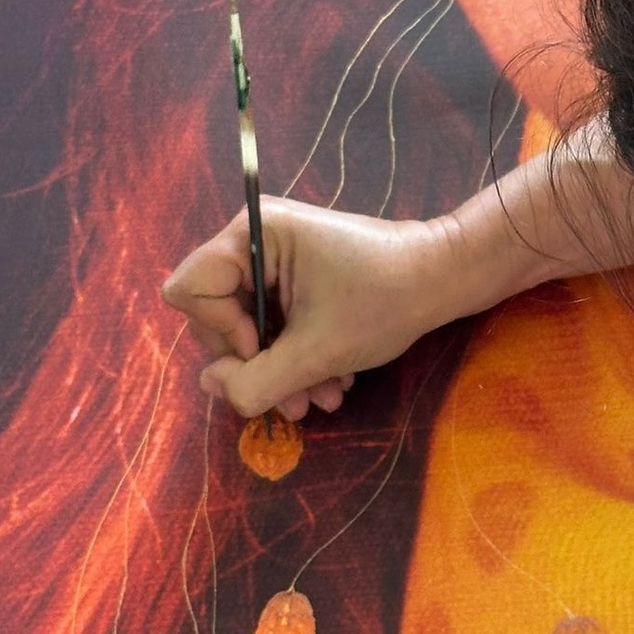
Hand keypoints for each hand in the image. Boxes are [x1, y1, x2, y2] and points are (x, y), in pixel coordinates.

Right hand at [161, 199, 454, 419]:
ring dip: (283, 371)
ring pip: (249, 328)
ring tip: (325, 397)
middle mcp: (256, 238)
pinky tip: (334, 378)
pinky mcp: (296, 276)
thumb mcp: (316, 352)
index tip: (264, 351)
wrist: (444, 279)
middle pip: (217, 316)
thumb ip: (254, 379)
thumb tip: (208, 387)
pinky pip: (275, 323)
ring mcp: (277, 258)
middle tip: (298, 400)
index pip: (190, 291)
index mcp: (254, 233)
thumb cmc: (384, 302)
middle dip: (258, 364)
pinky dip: (299, 356)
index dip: (220, 332)